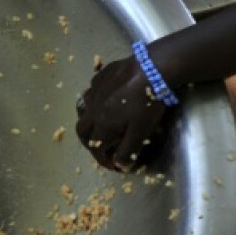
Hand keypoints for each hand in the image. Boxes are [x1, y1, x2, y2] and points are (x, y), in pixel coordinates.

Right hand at [75, 54, 169, 171]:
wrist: (152, 68)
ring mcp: (95, 91)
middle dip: (89, 143)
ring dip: (89, 121)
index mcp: (101, 125)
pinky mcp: (101, 76)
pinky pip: (92, 91)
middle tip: (102, 148)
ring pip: (83, 110)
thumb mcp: (141, 131)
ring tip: (100, 124)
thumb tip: (119, 165)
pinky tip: (106, 100)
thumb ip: (128, 150)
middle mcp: (92, 109)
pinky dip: (95, 101)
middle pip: (82, 131)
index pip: (96, 149)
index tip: (114, 166)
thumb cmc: (147, 102)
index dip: (104, 161)